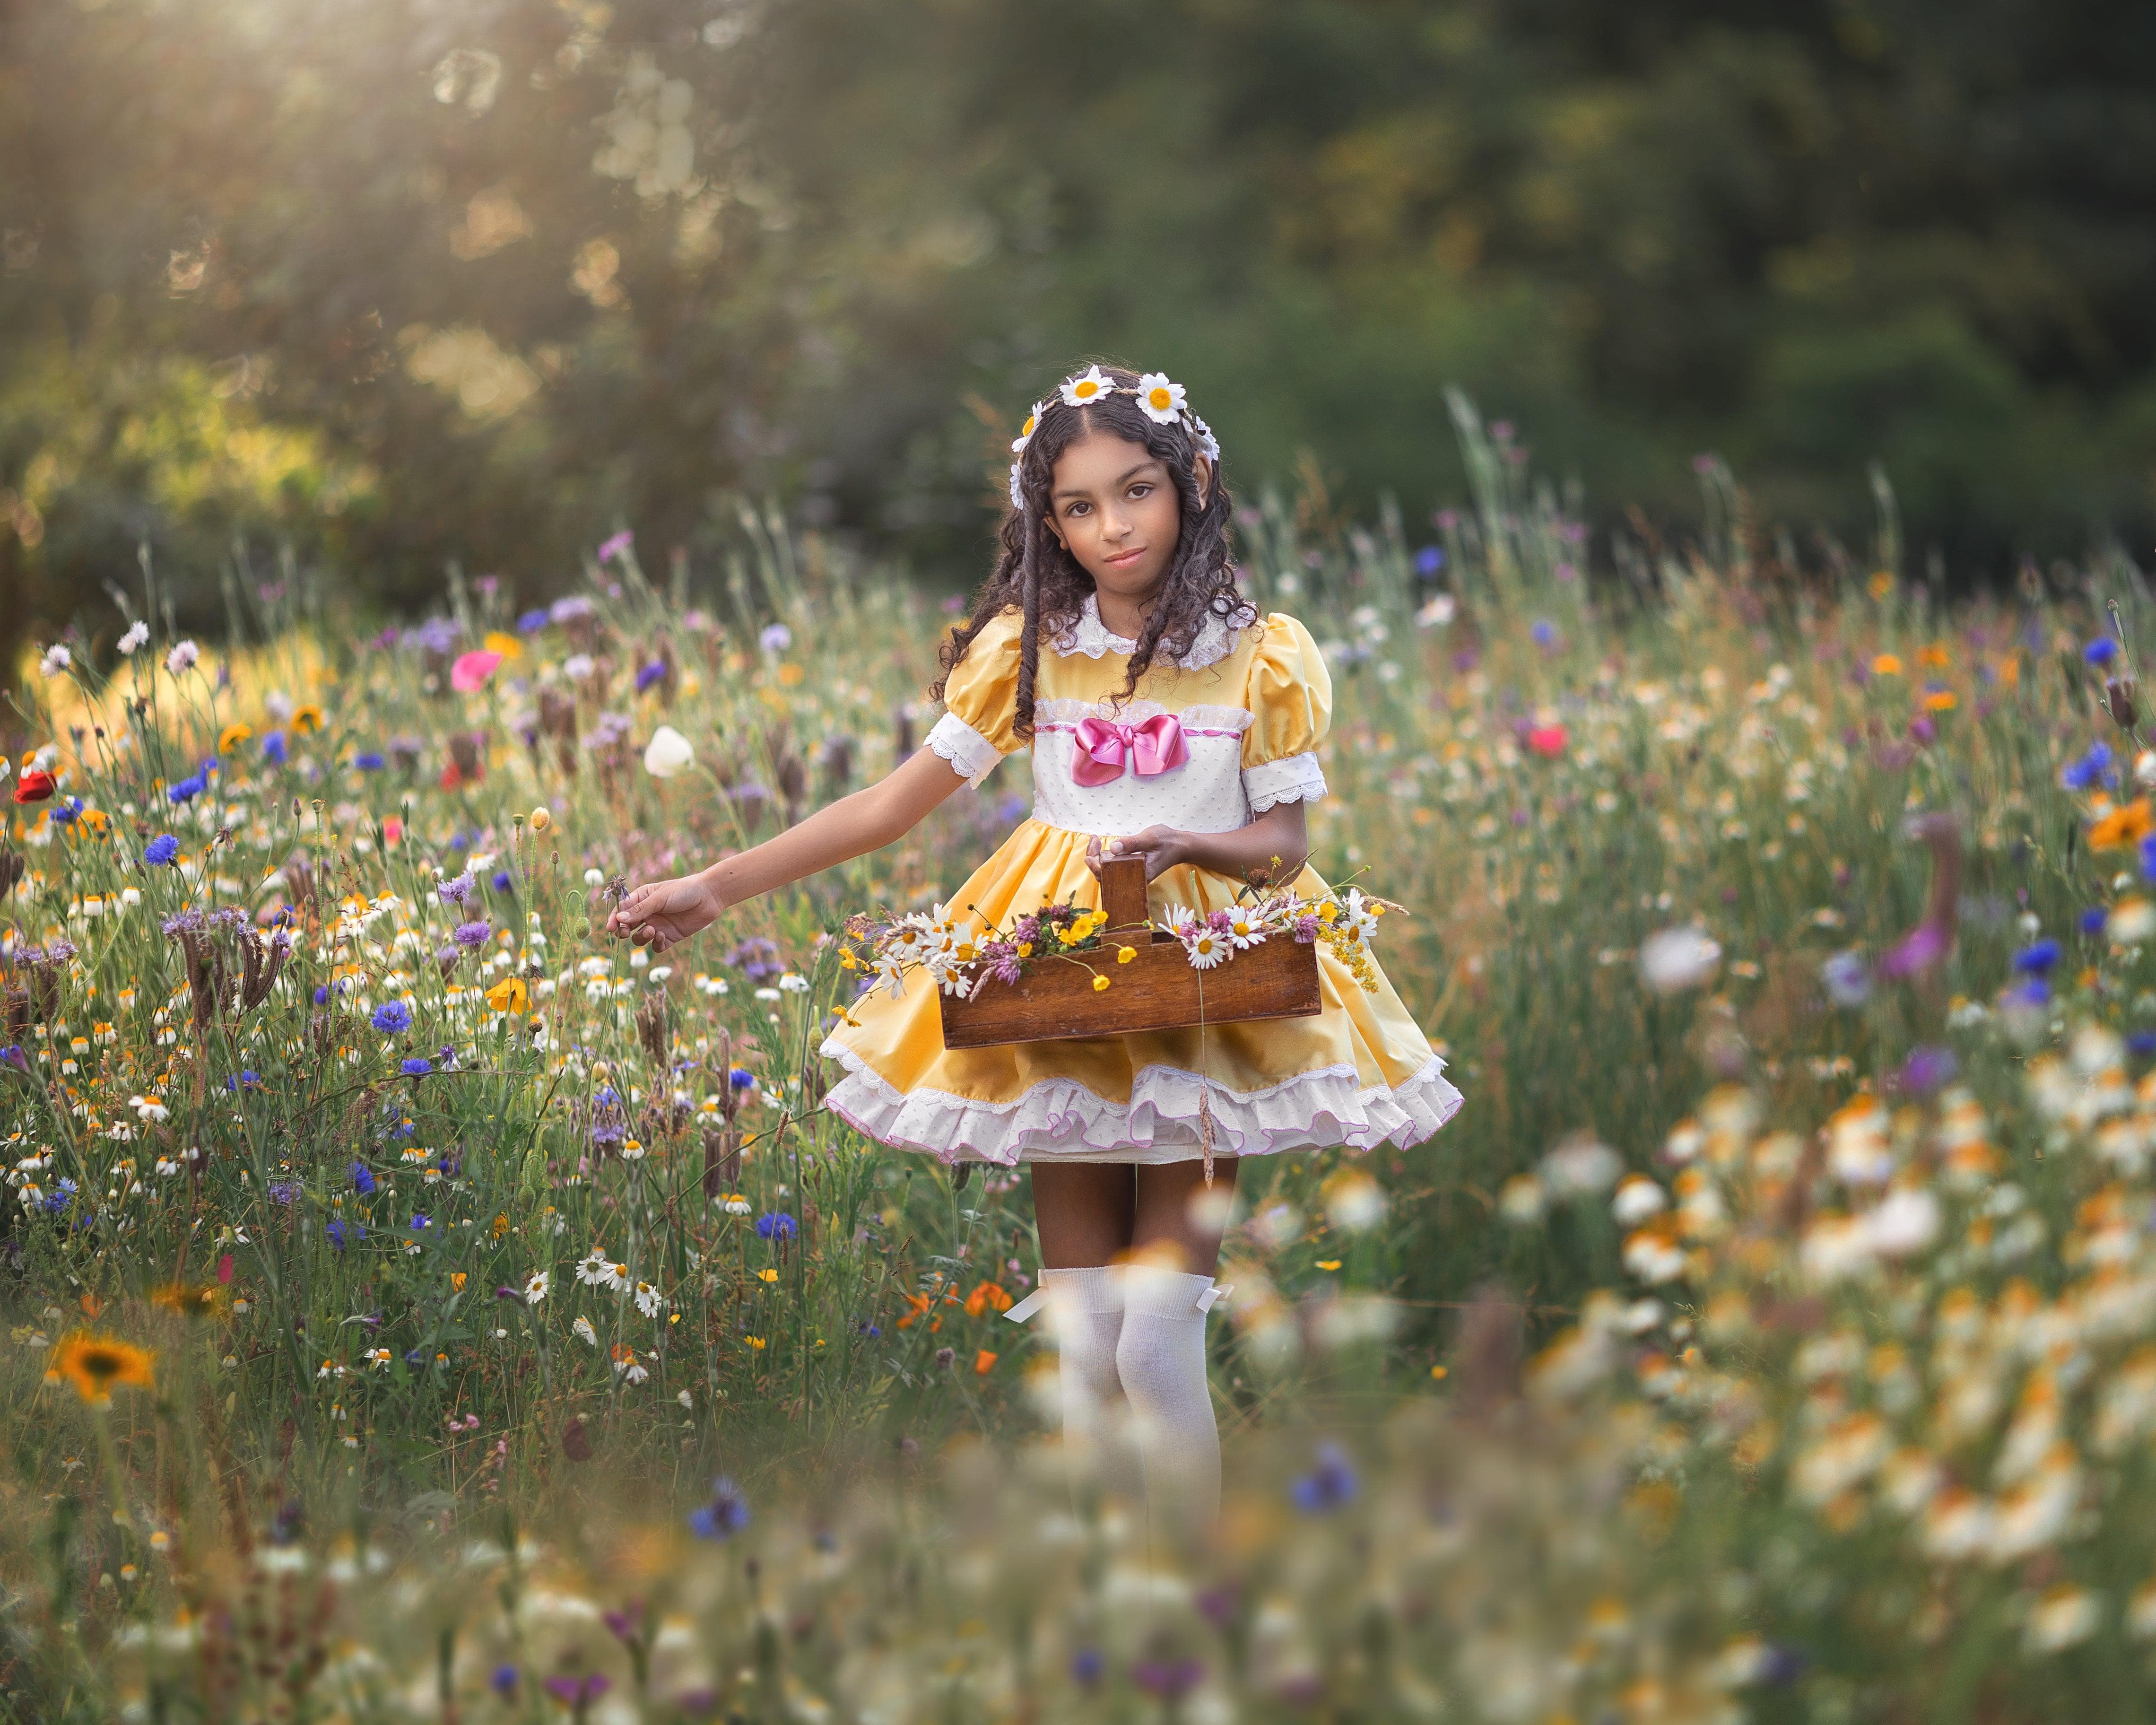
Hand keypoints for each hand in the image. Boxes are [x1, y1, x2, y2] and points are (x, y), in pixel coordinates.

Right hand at [605, 871, 724, 953]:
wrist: (710, 896)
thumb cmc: (684, 891)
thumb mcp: (660, 897)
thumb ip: (640, 909)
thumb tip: (619, 919)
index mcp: (642, 899)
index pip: (622, 911)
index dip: (614, 920)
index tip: (610, 928)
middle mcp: (648, 913)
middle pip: (628, 927)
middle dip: (624, 931)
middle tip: (626, 931)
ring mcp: (658, 926)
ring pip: (640, 938)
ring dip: (641, 937)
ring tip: (652, 930)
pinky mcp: (670, 936)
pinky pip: (656, 946)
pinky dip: (655, 943)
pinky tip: (661, 936)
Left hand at [1085, 826, 1187, 882]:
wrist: (1180, 846)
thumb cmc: (1167, 842)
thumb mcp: (1150, 838)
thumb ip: (1132, 844)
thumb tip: (1113, 848)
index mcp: (1139, 875)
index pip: (1110, 877)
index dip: (1096, 867)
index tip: (1090, 855)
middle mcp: (1133, 879)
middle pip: (1104, 876)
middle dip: (1094, 859)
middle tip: (1094, 840)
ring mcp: (1131, 875)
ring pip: (1106, 872)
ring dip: (1097, 857)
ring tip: (1095, 841)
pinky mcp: (1130, 869)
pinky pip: (1112, 867)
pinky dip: (1104, 857)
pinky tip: (1101, 845)